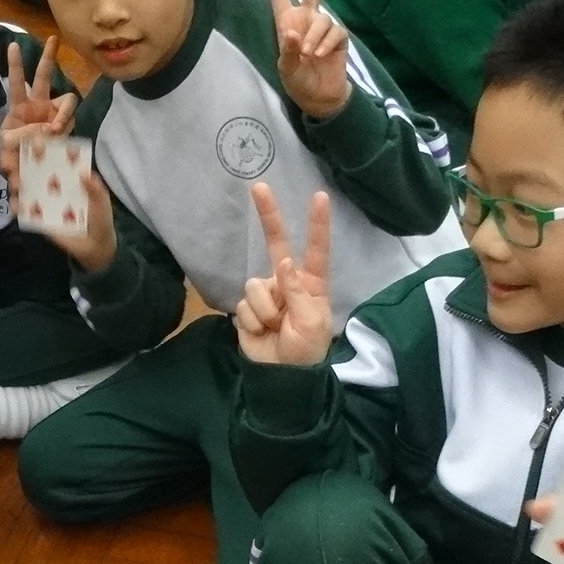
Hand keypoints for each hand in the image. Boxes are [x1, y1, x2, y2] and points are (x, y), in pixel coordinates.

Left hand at [0, 38, 76, 183]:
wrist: (30, 172)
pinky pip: (71, 121)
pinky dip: (66, 127)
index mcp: (19, 107)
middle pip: (44, 76)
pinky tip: (58, 138)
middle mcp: (39, 105)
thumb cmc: (14, 155)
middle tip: (53, 38)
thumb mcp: (6, 146)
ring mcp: (55, 114)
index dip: (15, 65)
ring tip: (54, 130)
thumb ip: (17, 137)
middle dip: (48, 57)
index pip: (17, 82)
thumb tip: (44, 130)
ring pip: (68, 101)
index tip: (13, 45)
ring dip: (64, 114)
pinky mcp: (67, 126)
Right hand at [233, 184, 335, 367]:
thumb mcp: (312, 322)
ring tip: (275, 327)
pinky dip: (253, 321)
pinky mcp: (248, 308)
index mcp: (312, 284)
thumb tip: (283, 263)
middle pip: (276, 244)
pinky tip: (262, 332)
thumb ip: (298, 291)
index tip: (319, 196)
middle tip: (259, 187)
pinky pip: (244, 305)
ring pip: (256, 285)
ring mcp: (266, 293)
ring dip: (265, 310)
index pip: (315, 249)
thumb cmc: (306, 350)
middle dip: (268, 216)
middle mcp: (287, 282)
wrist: (281, 376)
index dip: (317, 224)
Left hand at [269, 0, 352, 119]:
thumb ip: (287, 51)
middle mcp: (306, 19)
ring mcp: (323, 27)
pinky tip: (320, 56)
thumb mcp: (286, 68)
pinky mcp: (339, 38)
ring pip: (322, 19)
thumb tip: (292, 33)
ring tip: (309, 54)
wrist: (320, 96)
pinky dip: (326, 43)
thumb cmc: (298, 81)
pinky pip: (335, 32)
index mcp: (287, 22)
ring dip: (315, 37)